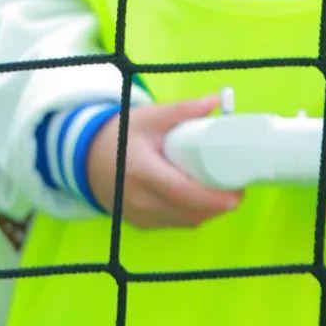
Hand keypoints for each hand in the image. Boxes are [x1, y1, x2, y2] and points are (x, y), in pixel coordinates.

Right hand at [85, 95, 242, 229]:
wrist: (86, 159)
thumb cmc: (120, 135)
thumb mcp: (148, 117)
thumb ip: (181, 110)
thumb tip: (215, 101)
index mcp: (141, 172)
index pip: (182, 193)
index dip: (213, 198)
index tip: (238, 192)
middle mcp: (139, 200)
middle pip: (189, 212)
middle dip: (218, 205)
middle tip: (239, 188)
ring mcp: (139, 216)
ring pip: (185, 221)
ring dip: (208, 211)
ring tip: (225, 192)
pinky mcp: (141, 224)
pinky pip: (175, 222)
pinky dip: (192, 213)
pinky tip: (203, 200)